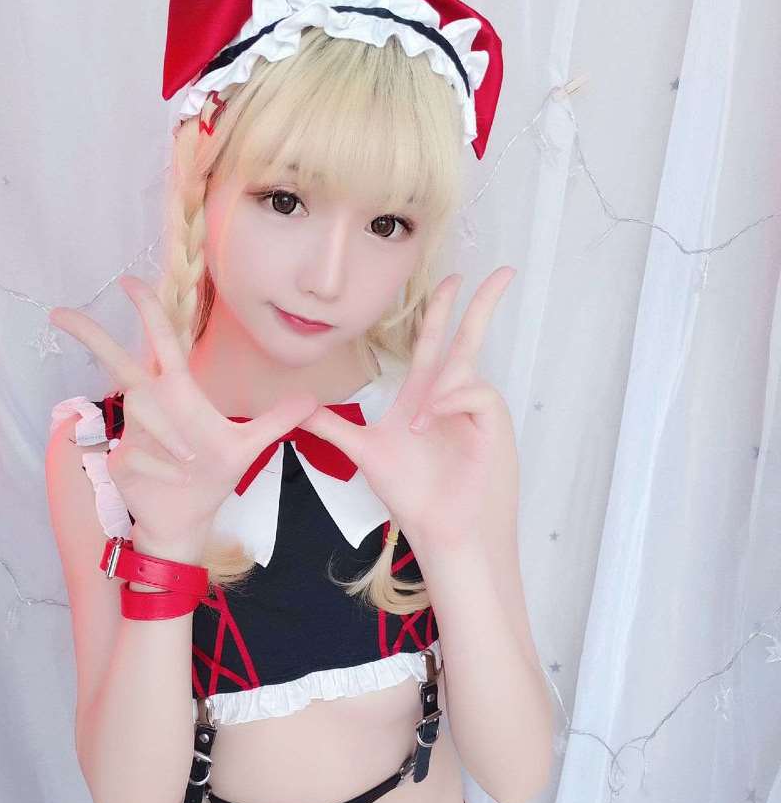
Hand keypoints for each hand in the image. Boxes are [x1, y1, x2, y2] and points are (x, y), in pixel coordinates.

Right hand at [48, 277, 321, 545]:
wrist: (185, 520)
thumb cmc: (211, 478)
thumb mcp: (249, 447)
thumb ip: (276, 421)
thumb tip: (312, 401)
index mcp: (178, 392)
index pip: (162, 341)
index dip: (149, 310)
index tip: (128, 282)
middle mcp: (151, 403)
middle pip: (117, 359)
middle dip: (90, 335)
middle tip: (60, 312)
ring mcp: (133, 430)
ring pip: (142, 414)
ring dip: (168, 438)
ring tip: (189, 462)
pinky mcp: (120, 457)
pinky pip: (139, 453)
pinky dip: (161, 469)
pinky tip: (171, 481)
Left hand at [299, 268, 516, 547]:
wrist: (444, 532)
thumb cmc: (415, 496)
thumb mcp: (365, 453)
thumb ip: (332, 428)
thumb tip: (299, 408)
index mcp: (426, 396)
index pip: (434, 341)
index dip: (440, 310)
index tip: (450, 280)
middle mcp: (455, 397)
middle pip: (468, 338)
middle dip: (481, 303)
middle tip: (502, 270)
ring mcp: (477, 411)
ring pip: (467, 365)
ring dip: (438, 388)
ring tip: (417, 429)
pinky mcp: (493, 424)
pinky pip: (475, 391)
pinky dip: (449, 401)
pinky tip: (429, 424)